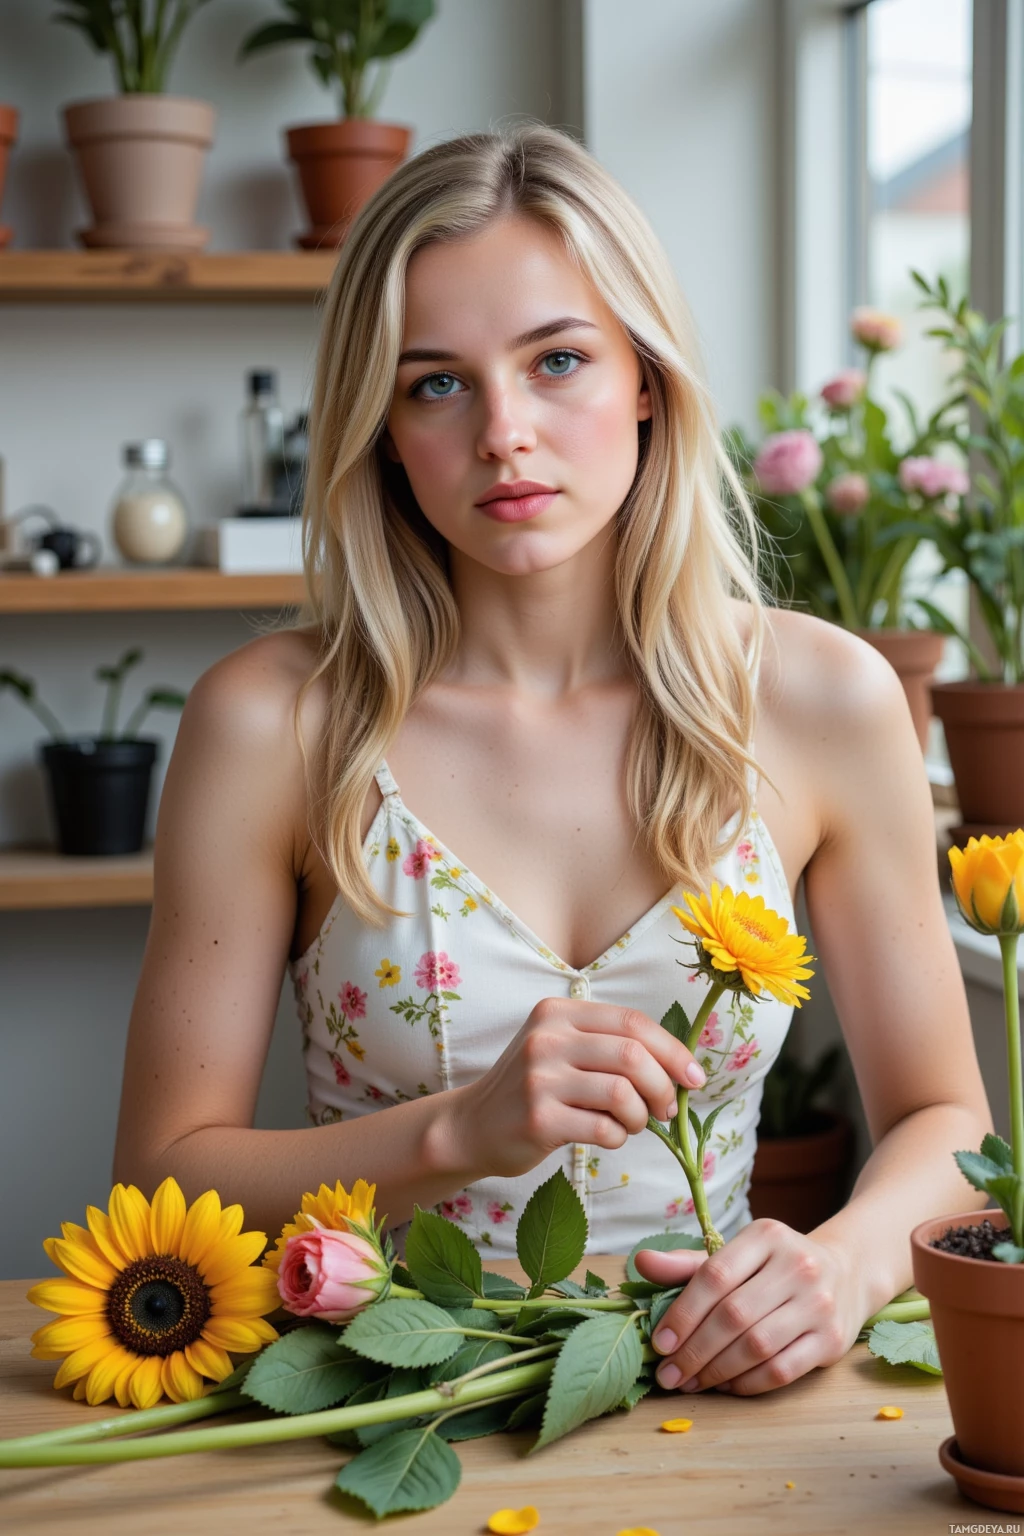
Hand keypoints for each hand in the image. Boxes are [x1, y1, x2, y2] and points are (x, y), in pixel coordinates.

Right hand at [457, 1000, 706, 1179]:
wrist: (472, 1126)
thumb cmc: (533, 1088)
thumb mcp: (561, 1049)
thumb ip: (609, 1047)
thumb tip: (680, 1067)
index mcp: (558, 1012)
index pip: (632, 1022)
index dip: (673, 1050)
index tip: (694, 1078)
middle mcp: (547, 1038)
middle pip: (633, 1055)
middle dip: (663, 1087)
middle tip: (666, 1110)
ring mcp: (540, 1077)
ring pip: (622, 1092)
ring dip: (640, 1116)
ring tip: (632, 1124)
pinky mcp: (538, 1118)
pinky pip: (603, 1128)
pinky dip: (618, 1137)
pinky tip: (608, 1137)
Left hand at [634, 1218, 863, 1396]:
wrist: (846, 1274)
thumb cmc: (775, 1267)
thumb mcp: (738, 1254)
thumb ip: (689, 1265)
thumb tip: (641, 1263)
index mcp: (766, 1235)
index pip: (714, 1275)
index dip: (682, 1313)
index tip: (659, 1343)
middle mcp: (797, 1265)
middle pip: (733, 1315)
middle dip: (694, 1350)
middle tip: (668, 1374)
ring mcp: (819, 1303)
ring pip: (756, 1346)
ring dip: (716, 1371)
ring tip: (690, 1383)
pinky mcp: (832, 1340)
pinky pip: (781, 1370)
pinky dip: (747, 1383)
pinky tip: (725, 1386)